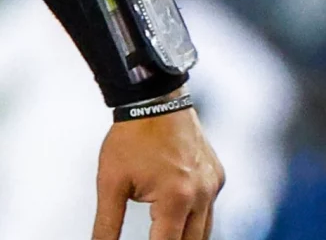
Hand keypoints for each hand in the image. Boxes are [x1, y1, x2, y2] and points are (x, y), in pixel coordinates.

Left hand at [93, 95, 224, 239]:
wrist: (154, 99)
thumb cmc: (131, 137)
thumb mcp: (110, 182)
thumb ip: (107, 222)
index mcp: (175, 198)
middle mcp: (202, 195)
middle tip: (154, 236)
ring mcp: (213, 186)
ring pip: (205, 229)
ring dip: (185, 235)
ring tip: (163, 232)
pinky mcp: (218, 176)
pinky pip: (210, 206)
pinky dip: (195, 214)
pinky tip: (177, 209)